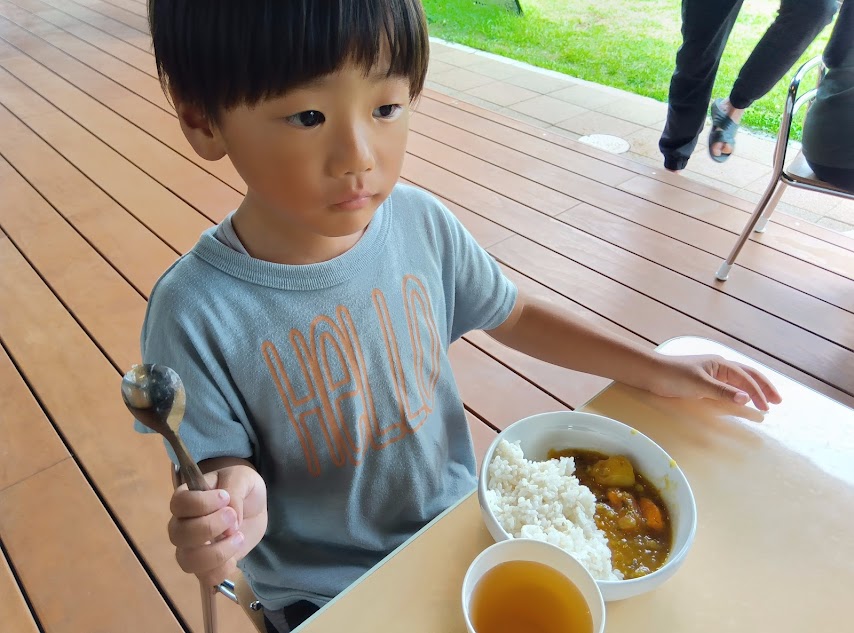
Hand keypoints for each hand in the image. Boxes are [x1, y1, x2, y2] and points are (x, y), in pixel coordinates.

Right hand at [168, 464, 266, 586]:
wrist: (254, 507)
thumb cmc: (241, 486)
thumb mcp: (242, 477)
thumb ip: (234, 490)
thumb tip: (231, 518)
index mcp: (187, 498)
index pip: (179, 503)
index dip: (201, 503)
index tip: (225, 497)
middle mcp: (182, 524)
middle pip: (179, 535)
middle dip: (209, 528)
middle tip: (233, 518)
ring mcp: (192, 548)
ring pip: (188, 561)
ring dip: (217, 552)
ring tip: (238, 537)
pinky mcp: (207, 566)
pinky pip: (206, 578)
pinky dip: (223, 570)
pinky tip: (235, 556)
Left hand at [648, 353, 781, 410]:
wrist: (651, 372)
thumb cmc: (674, 376)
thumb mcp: (699, 385)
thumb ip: (723, 391)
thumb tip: (746, 399)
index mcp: (721, 364)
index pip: (746, 379)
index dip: (758, 393)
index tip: (767, 408)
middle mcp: (719, 366)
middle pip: (748, 374)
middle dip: (764, 387)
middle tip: (778, 401)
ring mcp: (712, 372)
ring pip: (740, 378)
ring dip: (754, 388)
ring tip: (766, 399)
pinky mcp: (704, 380)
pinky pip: (729, 384)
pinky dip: (740, 390)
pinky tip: (743, 397)